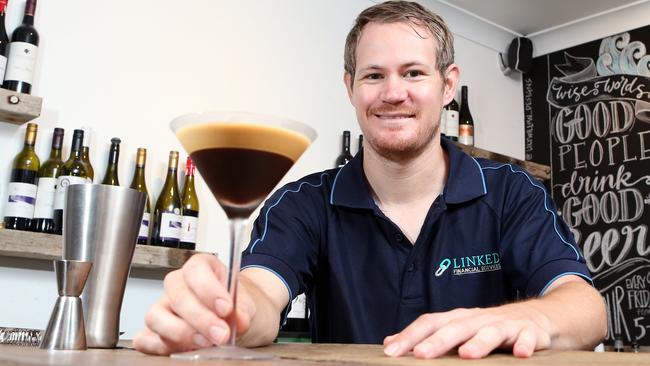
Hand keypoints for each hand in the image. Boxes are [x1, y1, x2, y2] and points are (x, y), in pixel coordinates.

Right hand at [133, 253, 255, 354]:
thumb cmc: (234, 305)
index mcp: (201, 267)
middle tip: (221, 334)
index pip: (195, 269)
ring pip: (155, 316)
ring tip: (205, 344)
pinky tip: (185, 350)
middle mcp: (178, 285)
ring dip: (180, 333)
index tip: (226, 308)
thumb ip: (243, 310)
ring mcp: (162, 307)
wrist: (233, 320)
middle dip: (200, 318)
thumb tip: (239, 320)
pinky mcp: (154, 331)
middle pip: (177, 295)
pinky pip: (145, 339)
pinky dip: (161, 347)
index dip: (208, 289)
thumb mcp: (245, 304)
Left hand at [383, 303, 551, 358]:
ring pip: (491, 332)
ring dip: (479, 342)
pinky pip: (527, 338)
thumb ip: (427, 336)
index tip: (390, 351)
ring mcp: (505, 324)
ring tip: (467, 354)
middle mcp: (479, 318)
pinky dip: (524, 344)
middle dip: (438, 341)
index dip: (410, 336)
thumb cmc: (492, 327)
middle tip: (421, 355)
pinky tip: (520, 354)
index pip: (430, 323)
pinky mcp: (529, 332)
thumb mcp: (459, 328)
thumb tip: (390, 342)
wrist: (540, 317)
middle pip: (456, 327)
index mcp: (459, 318)